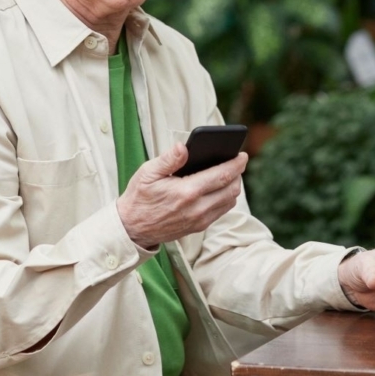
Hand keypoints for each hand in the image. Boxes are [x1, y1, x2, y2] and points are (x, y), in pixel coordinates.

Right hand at [116, 142, 247, 247]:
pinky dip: (226, 198)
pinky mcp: (199, 227)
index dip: (236, 164)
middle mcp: (197, 208)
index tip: (242, 154)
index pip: (222, 176)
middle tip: (237, 161)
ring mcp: (199, 220)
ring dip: (233, 186)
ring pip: (230, 201)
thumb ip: (168, 159)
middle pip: (232, 189)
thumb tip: (183, 146)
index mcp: (186, 192)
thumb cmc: (139, 197)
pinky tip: (220, 187)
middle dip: (238, 173)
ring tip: (230, 173)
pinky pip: (222, 211)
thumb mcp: (147, 173)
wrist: (131, 228)